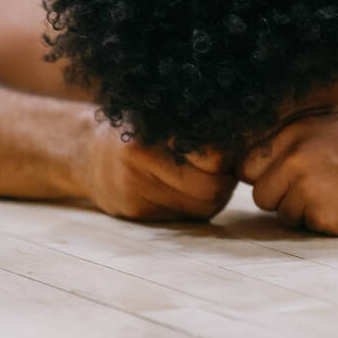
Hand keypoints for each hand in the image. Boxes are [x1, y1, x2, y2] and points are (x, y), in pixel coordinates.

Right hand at [77, 120, 237, 221]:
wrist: (88, 155)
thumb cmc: (141, 134)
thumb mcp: (165, 120)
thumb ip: (198, 133)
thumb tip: (248, 145)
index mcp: (154, 131)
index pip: (215, 156)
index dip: (226, 158)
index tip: (223, 154)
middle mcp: (141, 158)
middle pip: (212, 188)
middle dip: (223, 183)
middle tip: (219, 172)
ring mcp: (135, 188)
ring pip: (204, 207)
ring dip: (212, 198)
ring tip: (200, 180)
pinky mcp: (135, 211)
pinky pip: (186, 217)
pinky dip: (193, 208)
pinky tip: (180, 192)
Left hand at [240, 114, 337, 234]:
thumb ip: (300, 142)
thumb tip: (267, 162)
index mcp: (297, 132)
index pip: (250, 162)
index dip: (267, 175)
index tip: (284, 181)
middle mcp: (294, 157)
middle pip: (260, 193)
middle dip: (282, 198)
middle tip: (318, 194)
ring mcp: (305, 188)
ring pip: (282, 214)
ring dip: (304, 214)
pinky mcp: (321, 217)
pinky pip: (306, 229)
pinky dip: (324, 226)